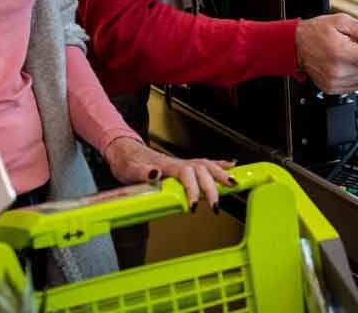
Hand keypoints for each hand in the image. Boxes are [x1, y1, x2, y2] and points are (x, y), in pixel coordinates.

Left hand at [103, 137, 235, 212]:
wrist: (124, 152)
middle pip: (202, 170)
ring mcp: (182, 163)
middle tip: (216, 205)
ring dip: (221, 174)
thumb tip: (156, 173)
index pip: (186, 174)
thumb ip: (143, 172)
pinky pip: (205, 163)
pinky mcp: (183, 166)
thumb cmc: (127, 162)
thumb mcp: (129, 169)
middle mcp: (178, 163)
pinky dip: (219, 164)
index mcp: (167, 165)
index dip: (193, 189)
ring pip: (207, 165)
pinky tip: (231, 166)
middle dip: (212, 187)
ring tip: (233, 184)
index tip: (195, 205)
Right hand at [295, 13, 357, 94]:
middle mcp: (338, 70)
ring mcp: (334, 81)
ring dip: (357, 67)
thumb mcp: (342, 21)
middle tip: (350, 47)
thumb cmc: (316, 32)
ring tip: (343, 56)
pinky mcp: (331, 88)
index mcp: (342, 52)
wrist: (296, 45)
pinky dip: (350, 76)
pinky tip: (339, 65)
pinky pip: (352, 85)